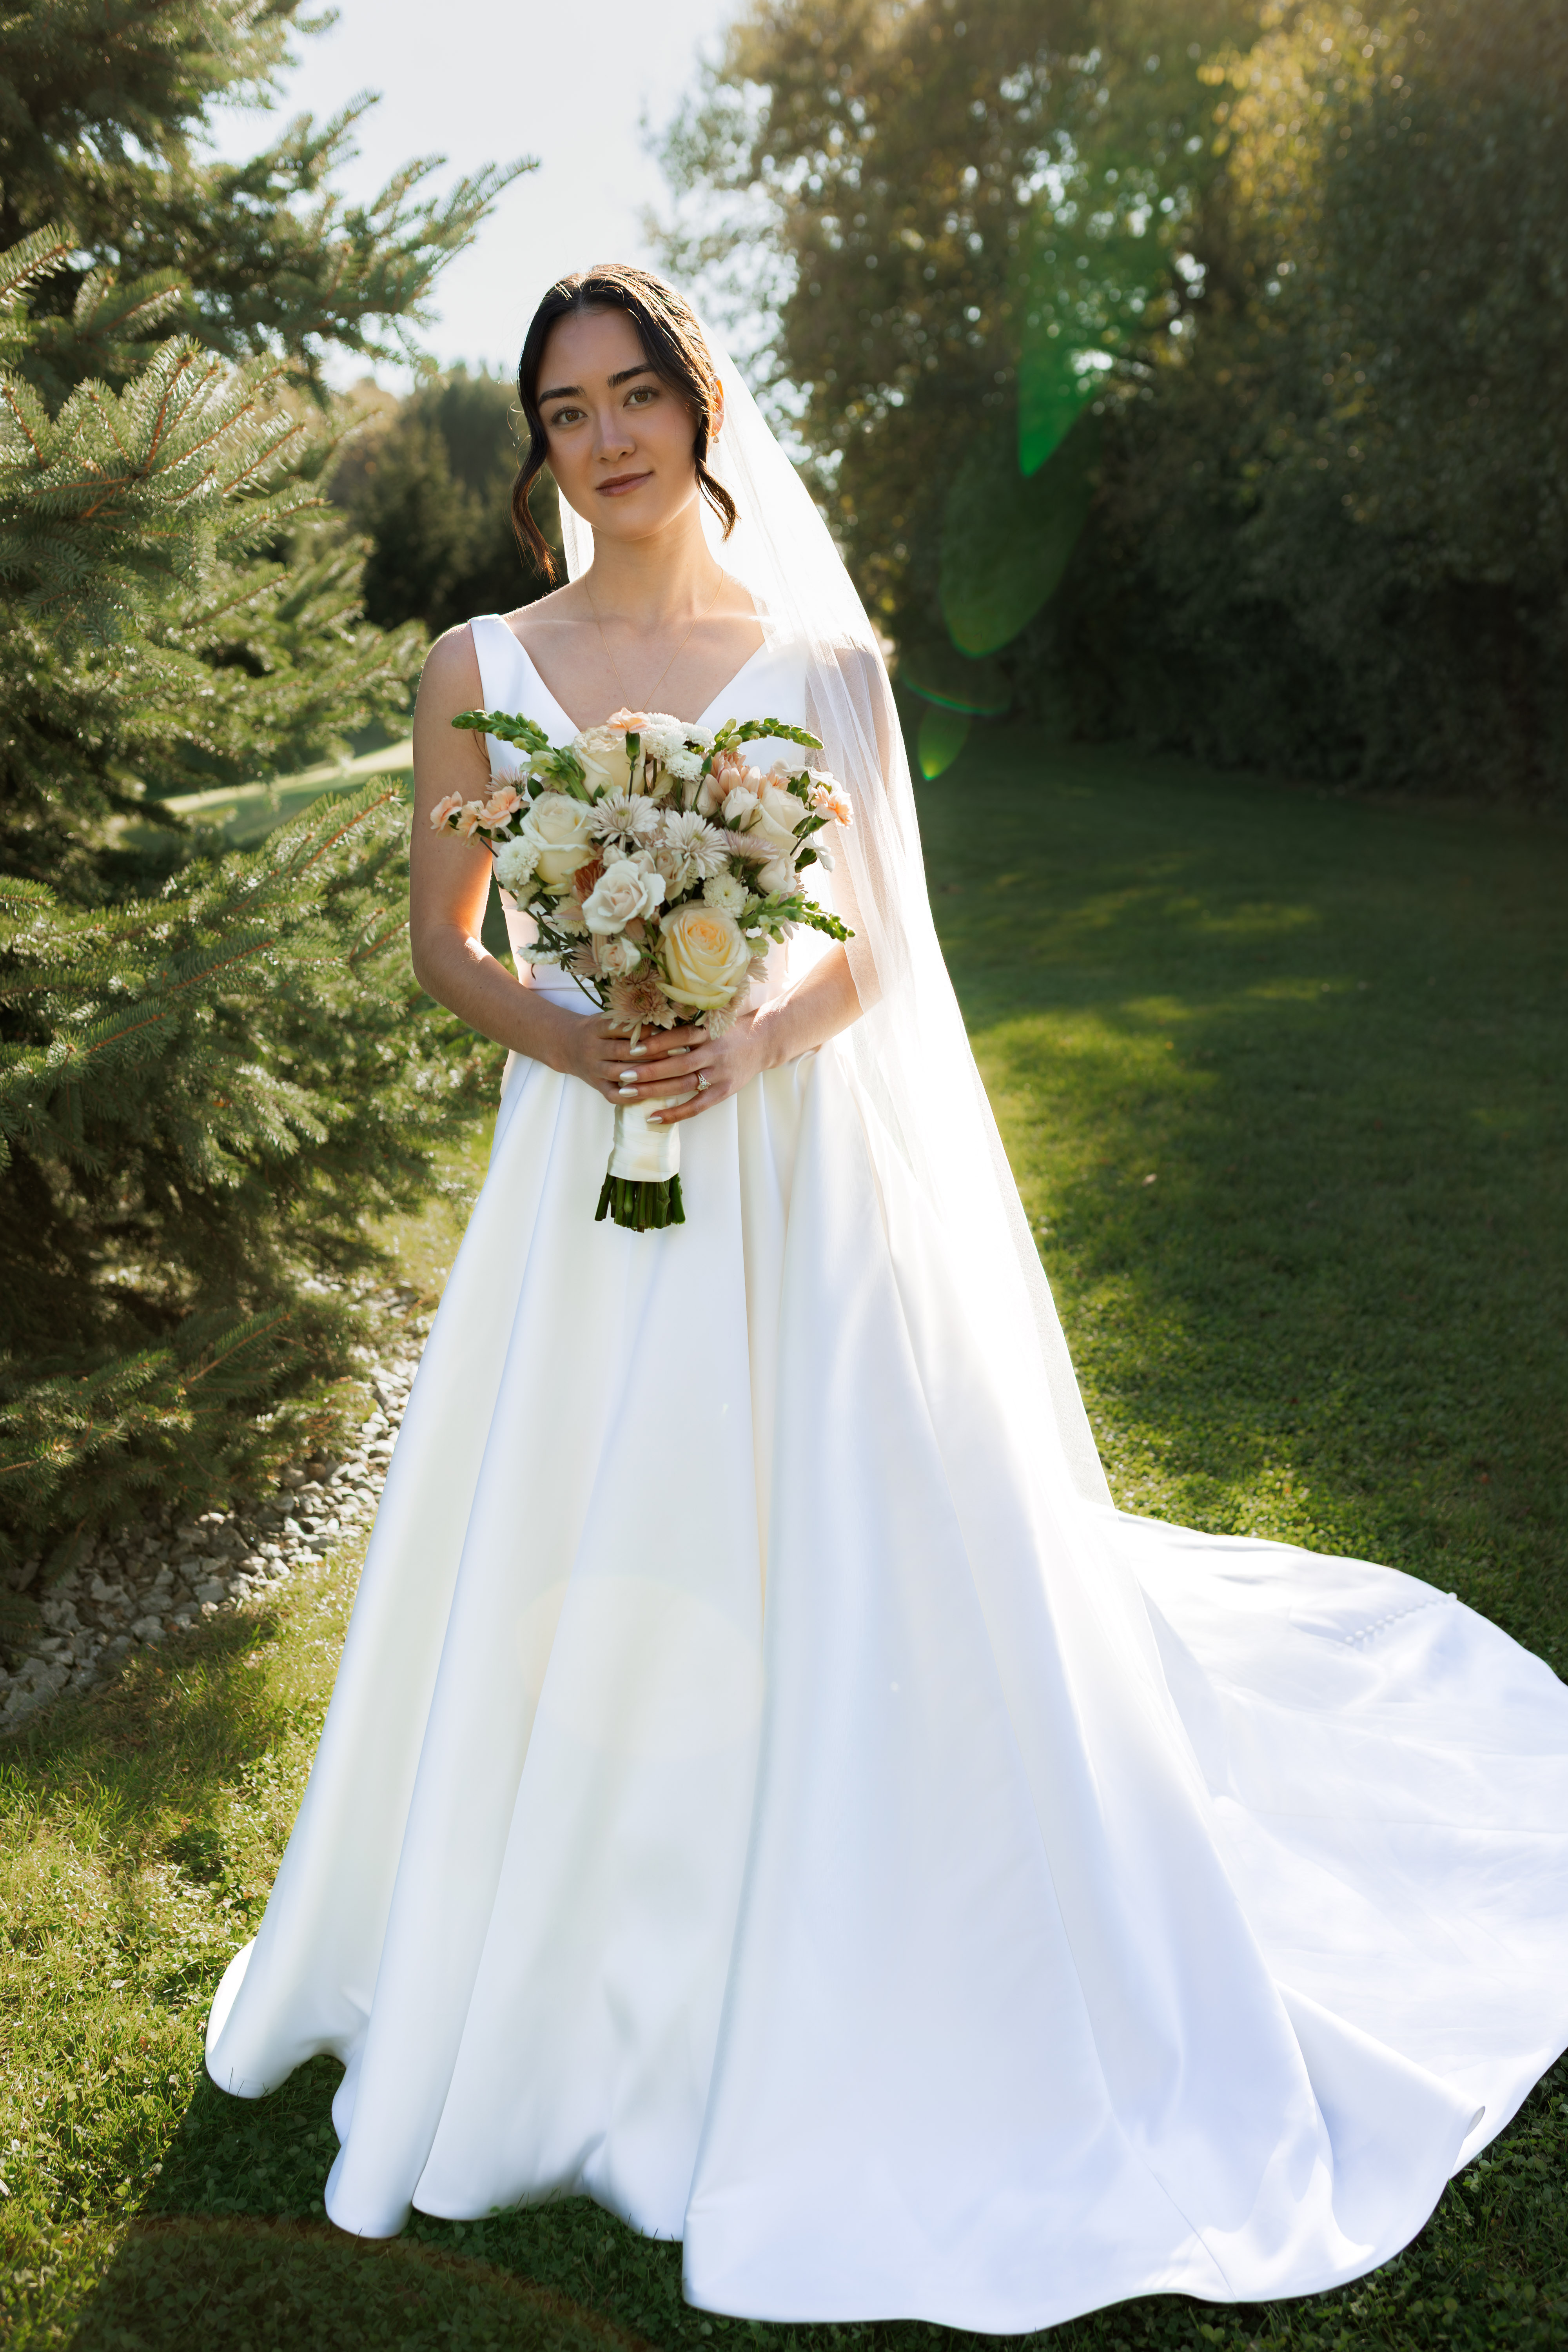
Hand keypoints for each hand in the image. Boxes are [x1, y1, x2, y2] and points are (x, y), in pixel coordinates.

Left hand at [570, 1014, 763, 1125]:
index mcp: (708, 1031)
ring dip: (654, 1091)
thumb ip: (685, 1023)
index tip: (631, 1047)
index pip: (678, 1036)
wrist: (763, 1041)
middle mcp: (714, 1052)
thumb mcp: (710, 1019)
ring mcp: (719, 1074)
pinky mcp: (724, 1091)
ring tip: (629, 1093)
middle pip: (677, 1064)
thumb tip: (647, 1024)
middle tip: (622, 1074)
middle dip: (648, 1070)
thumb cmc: (728, 1028)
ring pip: (682, 1085)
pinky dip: (674, 1113)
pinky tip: (653, 1117)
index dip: (655, 1042)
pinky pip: (696, 1106)